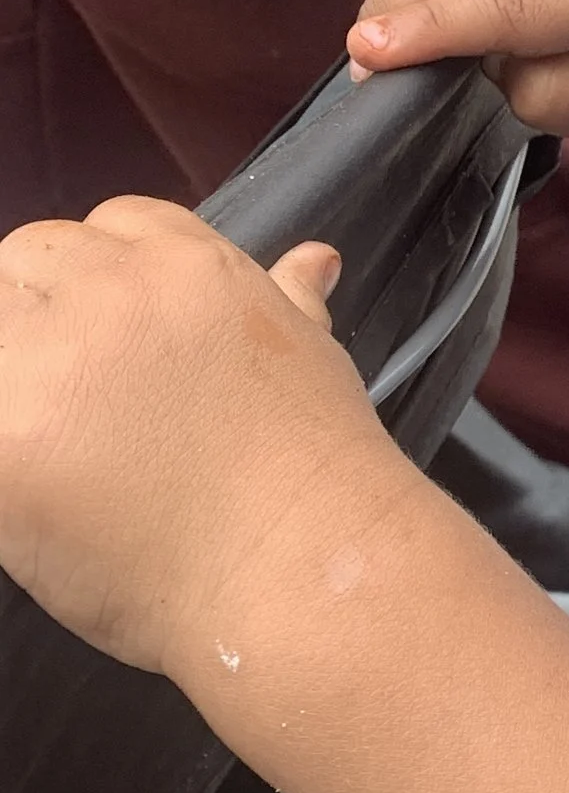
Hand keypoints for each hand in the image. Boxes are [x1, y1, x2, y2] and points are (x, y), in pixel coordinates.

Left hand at [0, 202, 401, 680]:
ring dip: (11, 374)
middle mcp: (117, 293)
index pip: (108, 225)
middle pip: (27, 257)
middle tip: (77, 401)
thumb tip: (313, 261)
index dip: (105, 286)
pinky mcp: (4, 441)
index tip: (119, 349)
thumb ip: (287, 301)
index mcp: (191, 266)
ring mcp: (53, 361)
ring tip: (58, 443)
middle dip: (39, 317)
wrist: (300, 568)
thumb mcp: (310, 358)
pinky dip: (4, 455)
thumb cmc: (312, 475)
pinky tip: (37, 492)